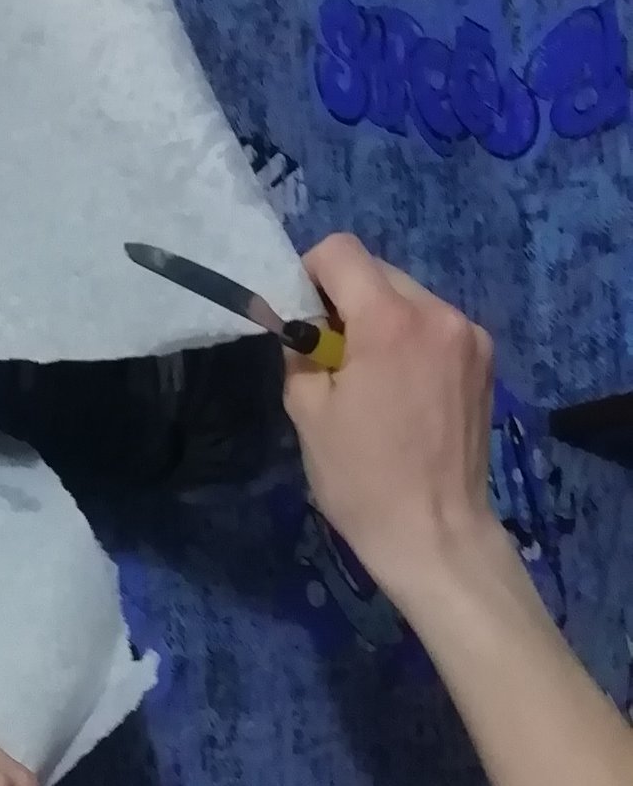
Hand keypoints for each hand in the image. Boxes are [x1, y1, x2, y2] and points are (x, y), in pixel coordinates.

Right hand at [283, 233, 501, 614]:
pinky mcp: (485, 360)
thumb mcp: (307, 412)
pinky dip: (411, 341)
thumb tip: (302, 324)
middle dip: (346, 300)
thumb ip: (300, 349)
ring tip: (371, 379)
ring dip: (380, 321)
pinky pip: (434, 326)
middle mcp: (438, 314)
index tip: (302, 319)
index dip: (309, 274)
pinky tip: (404, 390)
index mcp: (390, 321)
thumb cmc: (362, 480)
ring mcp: (469, 336)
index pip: (341, 252)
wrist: (435, 533)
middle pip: (377, 272)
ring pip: (408, 298)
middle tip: (332, 356)